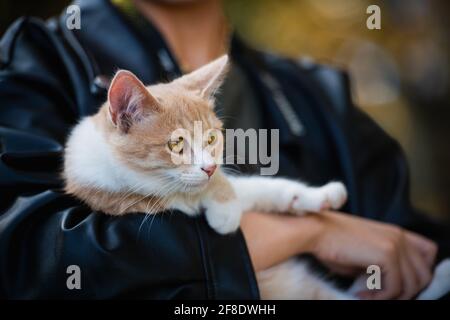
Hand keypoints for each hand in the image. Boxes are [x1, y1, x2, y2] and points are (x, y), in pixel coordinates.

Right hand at [310, 211, 437, 299]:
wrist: (315, 231)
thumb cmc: (331, 242)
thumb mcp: (363, 253)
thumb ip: (381, 265)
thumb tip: (387, 286)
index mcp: (395, 233)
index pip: (428, 253)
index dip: (418, 272)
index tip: (398, 284)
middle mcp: (399, 236)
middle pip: (423, 273)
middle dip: (406, 290)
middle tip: (380, 295)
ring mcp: (395, 244)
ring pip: (412, 284)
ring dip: (391, 296)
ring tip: (368, 296)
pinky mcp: (386, 255)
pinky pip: (394, 287)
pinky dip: (379, 297)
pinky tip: (361, 293)